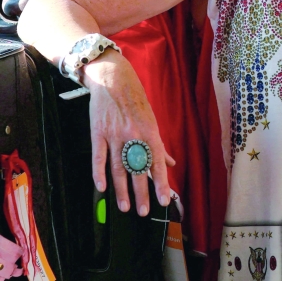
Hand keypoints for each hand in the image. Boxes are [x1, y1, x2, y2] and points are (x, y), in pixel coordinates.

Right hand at [83, 51, 174, 215]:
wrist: (114, 81)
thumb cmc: (136, 101)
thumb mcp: (152, 121)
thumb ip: (160, 146)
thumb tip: (171, 164)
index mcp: (150, 133)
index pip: (157, 163)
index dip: (161, 183)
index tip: (163, 200)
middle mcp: (134, 136)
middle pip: (138, 170)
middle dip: (142, 193)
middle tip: (143, 211)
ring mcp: (115, 135)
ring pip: (118, 168)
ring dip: (122, 190)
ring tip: (124, 207)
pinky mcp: (98, 133)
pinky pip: (99, 157)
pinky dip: (99, 173)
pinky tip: (101, 188)